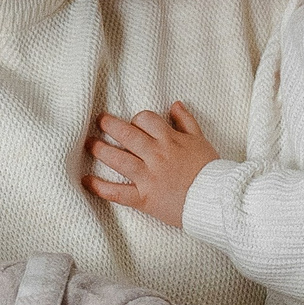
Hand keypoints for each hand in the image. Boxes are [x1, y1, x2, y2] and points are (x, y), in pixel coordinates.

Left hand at [84, 104, 220, 227]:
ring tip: (89, 144)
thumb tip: (175, 104)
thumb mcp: (201, 140)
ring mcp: (149, 176)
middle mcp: (157, 155)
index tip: (132, 123)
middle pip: (127, 134)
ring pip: (118, 159)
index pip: (145, 119)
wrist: (217, 200)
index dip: (136, 119)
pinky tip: (86, 181)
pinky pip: (117, 192)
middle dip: (109, 125)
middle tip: (99, 120)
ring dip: (100, 150)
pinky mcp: (144, 198)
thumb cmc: (210, 170)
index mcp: (170, 140)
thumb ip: (186, 121)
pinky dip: (99, 187)